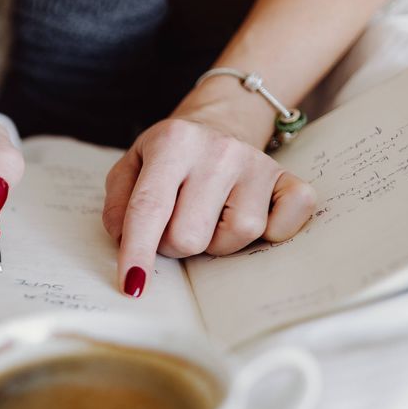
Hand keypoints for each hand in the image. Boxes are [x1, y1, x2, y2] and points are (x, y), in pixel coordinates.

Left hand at [101, 115, 316, 295]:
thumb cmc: (170, 155)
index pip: (150, 207)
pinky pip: (283, 227)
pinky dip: (268, 233)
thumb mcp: (131, 166)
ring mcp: (258, 164)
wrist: (220, 123)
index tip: (132, 285)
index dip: (138, 251)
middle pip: (189, 236)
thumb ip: (119, 203)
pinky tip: (247, 215)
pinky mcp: (288, 179)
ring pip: (234, 237)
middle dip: (174, 244)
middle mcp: (219, 150)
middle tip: (175, 222)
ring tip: (209, 216)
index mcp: (173, 142)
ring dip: (215, 241)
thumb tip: (124, 239)